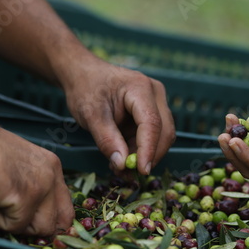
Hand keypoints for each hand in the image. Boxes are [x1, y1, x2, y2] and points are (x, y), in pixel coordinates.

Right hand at [0, 112, 73, 235]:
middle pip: (62, 221)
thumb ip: (31, 191)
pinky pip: (16, 227)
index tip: (33, 225)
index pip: (66, 207)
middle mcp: (53, 175)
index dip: (51, 221)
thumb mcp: (16, 170)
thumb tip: (33, 222)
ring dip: (17, 224)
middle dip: (38, 228)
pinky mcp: (26, 197)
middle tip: (14, 218)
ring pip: (42, 229)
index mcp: (52, 166)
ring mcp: (43, 186)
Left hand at [63, 59, 174, 175]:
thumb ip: (106, 139)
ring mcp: (157, 103)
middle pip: (164, 131)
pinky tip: (123, 157)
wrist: (83, 75)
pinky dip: (140, 151)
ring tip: (120, 166)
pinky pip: (154, 137)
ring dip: (144, 156)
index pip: (152, 123)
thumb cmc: (85, 89)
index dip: (148, 149)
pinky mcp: (153, 113)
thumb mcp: (90, 114)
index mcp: (140, 88)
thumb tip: (122, 165)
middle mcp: (155, 94)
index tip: (140, 170)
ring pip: (162, 137)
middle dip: (149, 156)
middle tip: (128, 174)